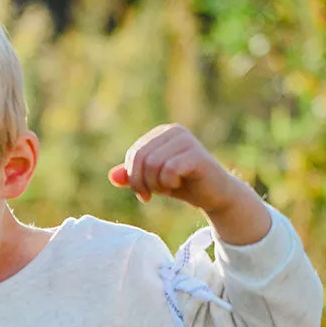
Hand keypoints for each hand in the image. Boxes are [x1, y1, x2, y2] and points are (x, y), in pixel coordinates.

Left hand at [109, 124, 270, 243]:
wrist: (214, 194)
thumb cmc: (183, 185)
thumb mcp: (153, 181)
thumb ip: (133, 177)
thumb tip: (112, 176)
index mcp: (162, 134)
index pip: (134, 154)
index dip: (133, 178)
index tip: (144, 194)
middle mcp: (174, 131)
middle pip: (141, 158)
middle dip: (141, 183)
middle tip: (151, 195)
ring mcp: (186, 140)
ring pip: (153, 164)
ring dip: (156, 184)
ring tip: (167, 188)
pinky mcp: (197, 154)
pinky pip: (169, 169)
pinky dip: (168, 183)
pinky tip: (177, 184)